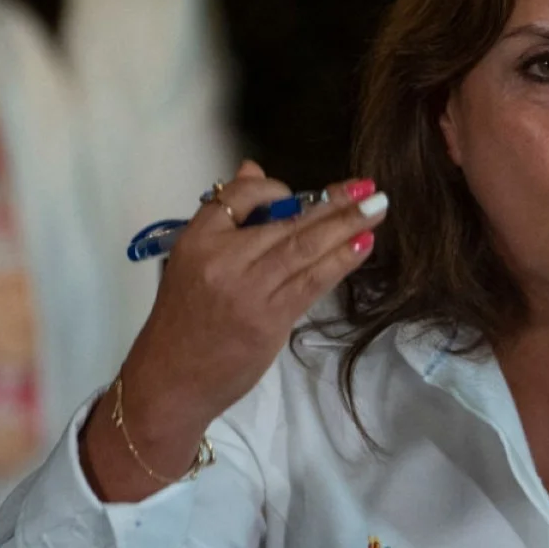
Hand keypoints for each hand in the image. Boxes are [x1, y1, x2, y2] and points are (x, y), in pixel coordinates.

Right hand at [85, 161, 386, 491]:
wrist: (170, 379)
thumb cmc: (185, 319)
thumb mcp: (193, 260)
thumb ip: (227, 218)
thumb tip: (254, 168)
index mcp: (197, 239)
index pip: (242, 195)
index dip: (279, 188)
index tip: (311, 192)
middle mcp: (222, 258)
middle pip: (287, 221)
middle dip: (333, 202)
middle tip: (369, 187)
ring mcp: (248, 289)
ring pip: (305, 248)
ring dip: (347, 226)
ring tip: (378, 208)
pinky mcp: (269, 319)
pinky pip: (312, 282)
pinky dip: (340, 261)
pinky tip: (363, 245)